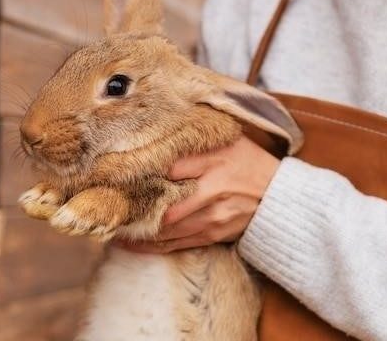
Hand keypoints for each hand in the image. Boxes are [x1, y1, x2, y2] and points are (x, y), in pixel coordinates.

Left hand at [118, 137, 279, 252]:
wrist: (280, 196)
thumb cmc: (249, 162)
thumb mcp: (227, 142)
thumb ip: (194, 142)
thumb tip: (157, 139)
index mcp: (213, 164)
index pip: (170, 169)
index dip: (141, 172)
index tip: (115, 174)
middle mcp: (211, 193)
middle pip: (164, 206)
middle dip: (134, 210)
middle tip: (106, 207)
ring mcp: (212, 218)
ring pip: (167, 229)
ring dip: (138, 231)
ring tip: (111, 227)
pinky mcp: (213, 235)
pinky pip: (177, 244)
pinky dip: (152, 246)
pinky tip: (131, 244)